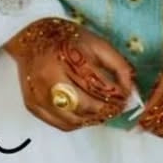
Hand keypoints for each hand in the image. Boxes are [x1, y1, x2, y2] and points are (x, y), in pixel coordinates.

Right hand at [4, 17, 134, 129]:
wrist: (31, 38)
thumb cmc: (67, 39)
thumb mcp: (97, 44)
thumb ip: (117, 65)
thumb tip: (131, 90)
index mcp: (65, 57)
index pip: (96, 84)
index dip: (115, 95)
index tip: (127, 97)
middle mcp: (48, 77)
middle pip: (84, 105)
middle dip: (105, 110)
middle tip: (117, 108)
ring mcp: (37, 94)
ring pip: (72, 120)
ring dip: (91, 119)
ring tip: (102, 112)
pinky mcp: (32, 105)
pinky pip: (60, 124)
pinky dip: (76, 122)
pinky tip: (85, 114)